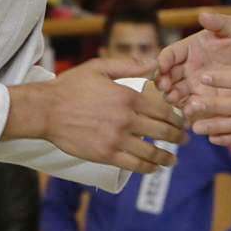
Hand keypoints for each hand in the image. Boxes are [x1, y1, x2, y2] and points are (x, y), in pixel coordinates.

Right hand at [6, 58, 184, 173]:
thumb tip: (154, 62)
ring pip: (151, 151)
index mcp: (128, 97)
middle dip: (177, 137)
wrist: (46, 110)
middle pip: (162, 131)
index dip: (177, 117)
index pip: (163, 110)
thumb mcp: (100, 68)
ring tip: (173, 160)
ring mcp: (116, 139)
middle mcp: (126, 119)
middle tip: (184, 140)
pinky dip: (148, 168)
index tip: (182, 121)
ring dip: (166, 157)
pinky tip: (154, 168)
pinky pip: (134, 165)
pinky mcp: (106, 154)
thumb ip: (129, 65)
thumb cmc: (71, 86)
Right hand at [157, 12, 230, 108]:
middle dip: (162, 82)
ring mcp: (194, 87)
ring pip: (175, 94)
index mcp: (188, 49)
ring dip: (172, 98)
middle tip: (165, 87)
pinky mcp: (204, 102)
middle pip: (167, 77)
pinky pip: (191, 109)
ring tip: (175, 100)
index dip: (163, 61)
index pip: (169, 55)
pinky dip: (187, 111)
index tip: (162, 67)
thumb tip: (202, 15)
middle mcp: (187, 69)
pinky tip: (189, 113)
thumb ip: (219, 23)